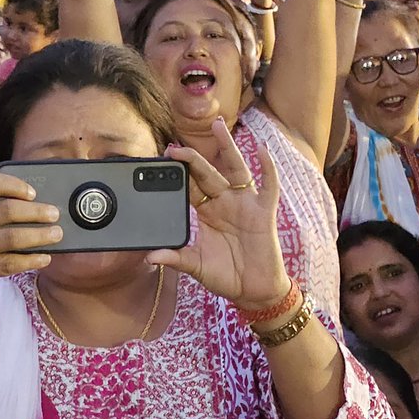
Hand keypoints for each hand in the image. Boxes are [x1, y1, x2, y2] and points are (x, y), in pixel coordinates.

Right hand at [0, 173, 58, 295]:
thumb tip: (43, 200)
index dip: (16, 186)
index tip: (34, 193)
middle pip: (7, 210)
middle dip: (37, 211)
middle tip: (55, 214)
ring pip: (12, 237)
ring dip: (40, 235)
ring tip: (56, 233)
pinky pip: (11, 263)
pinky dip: (32, 259)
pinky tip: (45, 257)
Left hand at [147, 119, 289, 309]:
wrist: (254, 291)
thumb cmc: (225, 276)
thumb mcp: (196, 266)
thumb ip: (175, 258)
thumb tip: (150, 257)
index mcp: (207, 213)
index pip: (191, 187)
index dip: (179, 174)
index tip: (163, 161)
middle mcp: (225, 203)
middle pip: (209, 173)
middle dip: (194, 159)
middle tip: (176, 146)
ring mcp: (246, 204)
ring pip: (236, 169)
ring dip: (228, 147)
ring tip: (218, 127)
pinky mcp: (264, 211)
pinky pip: (268, 184)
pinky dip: (266, 167)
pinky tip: (261, 150)